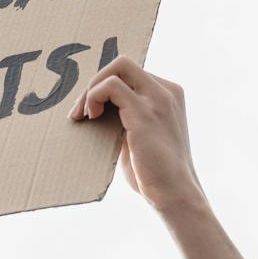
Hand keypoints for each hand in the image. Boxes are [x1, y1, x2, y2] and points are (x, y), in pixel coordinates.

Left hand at [68, 58, 204, 214]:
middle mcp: (167, 91)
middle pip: (124, 64)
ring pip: (117, 68)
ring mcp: (158, 99)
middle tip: (82, 110)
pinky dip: (94, 96)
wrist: (175, 194)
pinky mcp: (144, 112)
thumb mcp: (142, 137)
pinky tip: (92, 117)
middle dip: (97, 81)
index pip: (132, 75)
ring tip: (84, 115)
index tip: (91, 111)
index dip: (106, 88)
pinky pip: (111, 86)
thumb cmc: (157, 174)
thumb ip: (128, 118)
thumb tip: (99, 111)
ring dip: (92, 88)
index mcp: (170, 95)